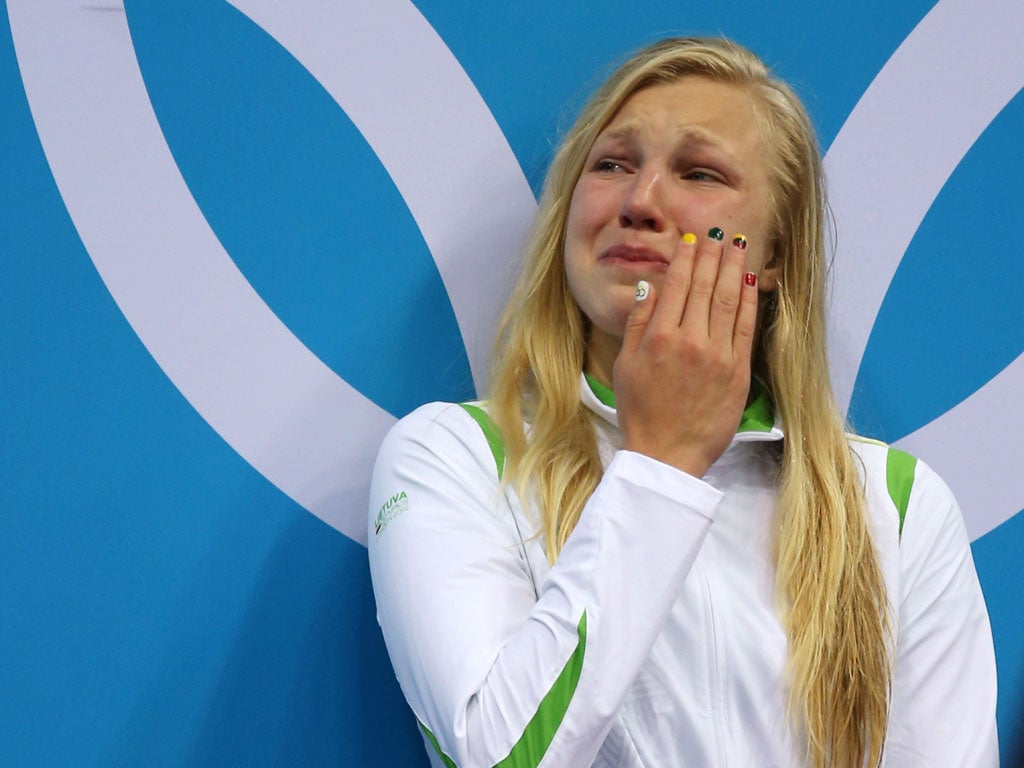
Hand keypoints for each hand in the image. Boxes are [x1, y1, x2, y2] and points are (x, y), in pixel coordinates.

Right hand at [612, 232, 758, 476]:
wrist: (667, 455)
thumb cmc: (640, 412)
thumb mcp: (626, 364)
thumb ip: (638, 322)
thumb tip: (649, 286)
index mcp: (660, 337)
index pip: (677, 285)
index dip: (686, 257)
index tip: (692, 238)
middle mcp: (691, 340)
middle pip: (705, 286)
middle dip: (713, 254)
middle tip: (719, 232)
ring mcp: (718, 355)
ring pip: (729, 300)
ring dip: (734, 268)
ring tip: (739, 244)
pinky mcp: (738, 372)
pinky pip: (745, 327)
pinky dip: (749, 300)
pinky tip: (750, 280)